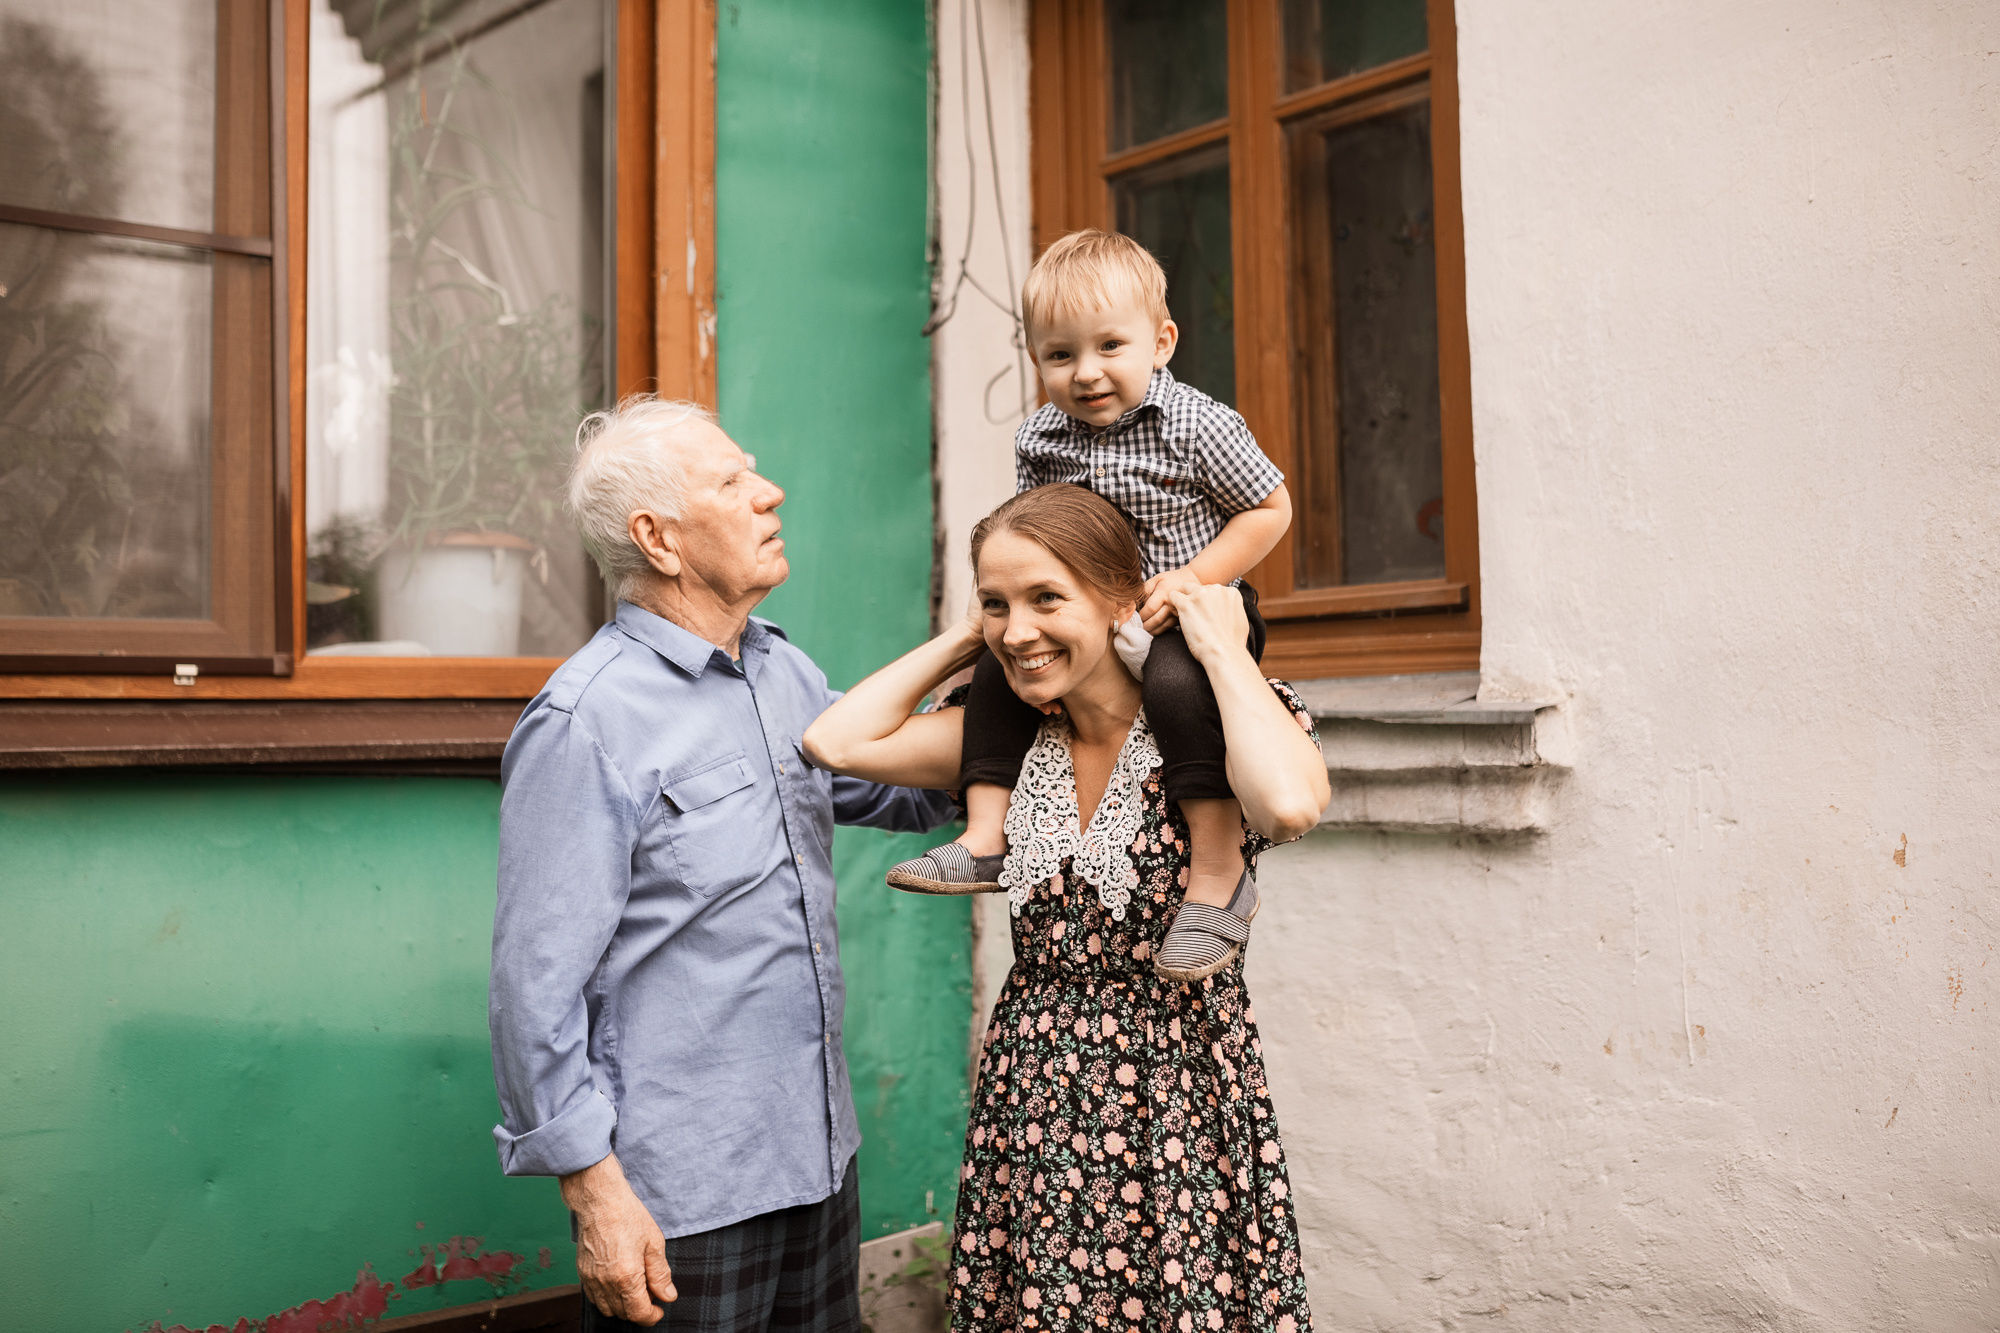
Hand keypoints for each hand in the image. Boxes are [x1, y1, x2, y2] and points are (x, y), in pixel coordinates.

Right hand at [561, 1154, 675, 1324]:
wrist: (599, 1201)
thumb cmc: (628, 1216)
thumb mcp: (654, 1243)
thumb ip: (661, 1274)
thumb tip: (667, 1296)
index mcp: (627, 1277)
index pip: (638, 1314)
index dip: (652, 1317)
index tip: (659, 1310)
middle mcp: (606, 1283)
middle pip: (623, 1314)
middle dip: (639, 1311)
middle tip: (651, 1294)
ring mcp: (591, 1279)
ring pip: (607, 1309)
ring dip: (622, 1307)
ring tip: (635, 1288)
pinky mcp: (582, 1273)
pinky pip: (594, 1297)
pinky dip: (607, 1298)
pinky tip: (618, 1283)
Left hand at [1139, 566, 1202, 633]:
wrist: (1192, 581)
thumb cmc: (1171, 579)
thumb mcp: (1157, 579)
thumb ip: (1145, 589)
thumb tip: (1136, 602)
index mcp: (1163, 593)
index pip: (1150, 608)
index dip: (1141, 615)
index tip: (1135, 616)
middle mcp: (1171, 604)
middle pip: (1156, 619)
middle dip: (1145, 625)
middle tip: (1136, 626)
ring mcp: (1177, 612)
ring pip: (1162, 626)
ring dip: (1151, 630)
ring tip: (1142, 630)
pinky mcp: (1179, 617)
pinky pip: (1168, 627)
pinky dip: (1158, 630)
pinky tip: (1152, 630)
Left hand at [1169, 583, 1250, 667]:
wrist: (1224, 653)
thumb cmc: (1232, 643)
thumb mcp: (1239, 619)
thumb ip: (1230, 608)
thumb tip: (1225, 609)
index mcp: (1230, 592)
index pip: (1212, 590)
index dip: (1206, 602)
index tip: (1205, 614)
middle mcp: (1216, 589)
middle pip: (1198, 587)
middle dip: (1194, 599)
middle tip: (1194, 615)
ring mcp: (1200, 594)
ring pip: (1184, 588)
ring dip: (1183, 599)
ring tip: (1184, 615)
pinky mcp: (1186, 603)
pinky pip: (1172, 596)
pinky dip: (1172, 605)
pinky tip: (1177, 616)